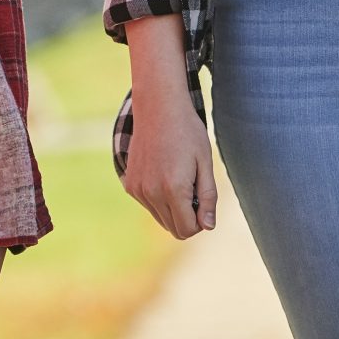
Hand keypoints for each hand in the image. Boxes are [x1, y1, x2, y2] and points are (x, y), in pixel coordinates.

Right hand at [123, 91, 216, 238]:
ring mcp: (138, 190)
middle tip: (195, 189)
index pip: (187, 230)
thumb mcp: (205, 162)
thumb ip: (208, 197)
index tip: (205, 202)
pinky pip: (149, 205)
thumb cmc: (187, 132)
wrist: (158, 108)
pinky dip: (159, 198)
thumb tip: (208, 226)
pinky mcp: (130, 185)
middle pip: (174, 229)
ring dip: (173, 208)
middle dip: (188, 217)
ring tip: (180, 179)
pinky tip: (164, 173)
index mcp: (174, 189)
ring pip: (161, 219)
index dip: (201, 222)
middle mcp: (151, 193)